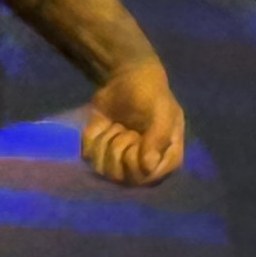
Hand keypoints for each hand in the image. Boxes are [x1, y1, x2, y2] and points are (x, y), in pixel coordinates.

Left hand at [83, 58, 184, 185]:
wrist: (126, 78)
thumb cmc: (150, 94)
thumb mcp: (161, 111)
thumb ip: (158, 138)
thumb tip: (148, 167)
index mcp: (167, 160)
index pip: (145, 178)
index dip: (135, 159)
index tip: (137, 137)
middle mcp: (145, 168)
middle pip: (121, 177)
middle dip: (119, 147)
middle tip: (125, 129)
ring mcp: (121, 163)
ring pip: (102, 169)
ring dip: (106, 141)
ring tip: (117, 126)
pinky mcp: (100, 153)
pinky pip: (88, 156)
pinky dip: (94, 137)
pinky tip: (105, 125)